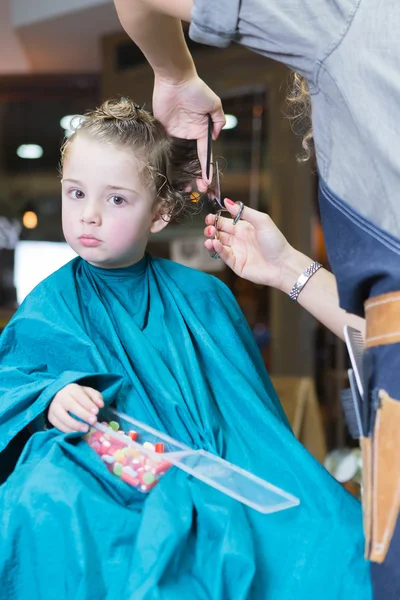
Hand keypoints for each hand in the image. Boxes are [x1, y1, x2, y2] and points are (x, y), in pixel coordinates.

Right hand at [48, 384, 103, 432]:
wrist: (61, 397)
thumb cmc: (78, 396)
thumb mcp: (88, 393)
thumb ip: (96, 397)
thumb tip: (100, 405)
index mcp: (71, 388)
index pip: (79, 396)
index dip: (88, 404)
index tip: (96, 412)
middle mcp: (60, 397)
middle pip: (71, 406)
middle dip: (83, 414)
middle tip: (94, 421)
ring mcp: (54, 407)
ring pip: (63, 417)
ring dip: (75, 425)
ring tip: (86, 429)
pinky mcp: (51, 417)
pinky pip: (58, 425)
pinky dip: (68, 430)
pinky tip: (77, 432)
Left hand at [153, 73, 224, 190]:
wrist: (174, 79)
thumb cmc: (195, 89)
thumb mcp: (214, 104)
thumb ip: (218, 121)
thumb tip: (216, 136)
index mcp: (202, 131)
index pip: (205, 154)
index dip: (206, 169)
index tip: (208, 182)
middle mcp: (190, 135)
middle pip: (193, 161)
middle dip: (196, 176)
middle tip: (198, 190)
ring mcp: (177, 135)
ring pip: (180, 159)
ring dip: (182, 173)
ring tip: (184, 188)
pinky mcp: (164, 132)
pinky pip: (167, 149)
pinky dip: (169, 161)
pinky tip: (169, 174)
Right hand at [204, 200, 295, 288]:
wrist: (283, 265)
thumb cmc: (276, 242)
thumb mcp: (262, 221)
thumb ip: (244, 212)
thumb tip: (228, 201)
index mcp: (244, 228)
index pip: (225, 222)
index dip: (216, 219)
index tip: (210, 218)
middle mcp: (239, 240)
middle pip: (219, 233)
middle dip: (211, 229)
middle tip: (210, 228)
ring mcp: (237, 252)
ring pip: (218, 244)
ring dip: (211, 239)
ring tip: (210, 236)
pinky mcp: (236, 264)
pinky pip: (223, 255)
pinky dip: (217, 249)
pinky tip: (215, 244)